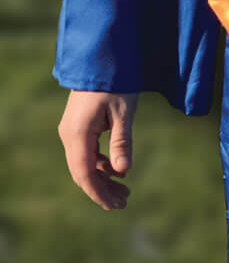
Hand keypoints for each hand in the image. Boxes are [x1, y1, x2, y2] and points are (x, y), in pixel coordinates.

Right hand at [58, 89, 138, 210]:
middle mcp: (69, 135)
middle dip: (103, 190)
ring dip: (103, 178)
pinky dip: (101, 164)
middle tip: (125, 201)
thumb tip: (123, 172)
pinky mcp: (78, 126)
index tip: (115, 205)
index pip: (84, 174)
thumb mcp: (124, 111)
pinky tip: (117, 171)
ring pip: (84, 164)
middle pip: (83, 173)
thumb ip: (121, 141)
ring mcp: (71, 131)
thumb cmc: (116, 81)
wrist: (102, 56)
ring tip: (125, 191)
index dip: (99, 193)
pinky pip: (86, 153)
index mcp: (77, 134)